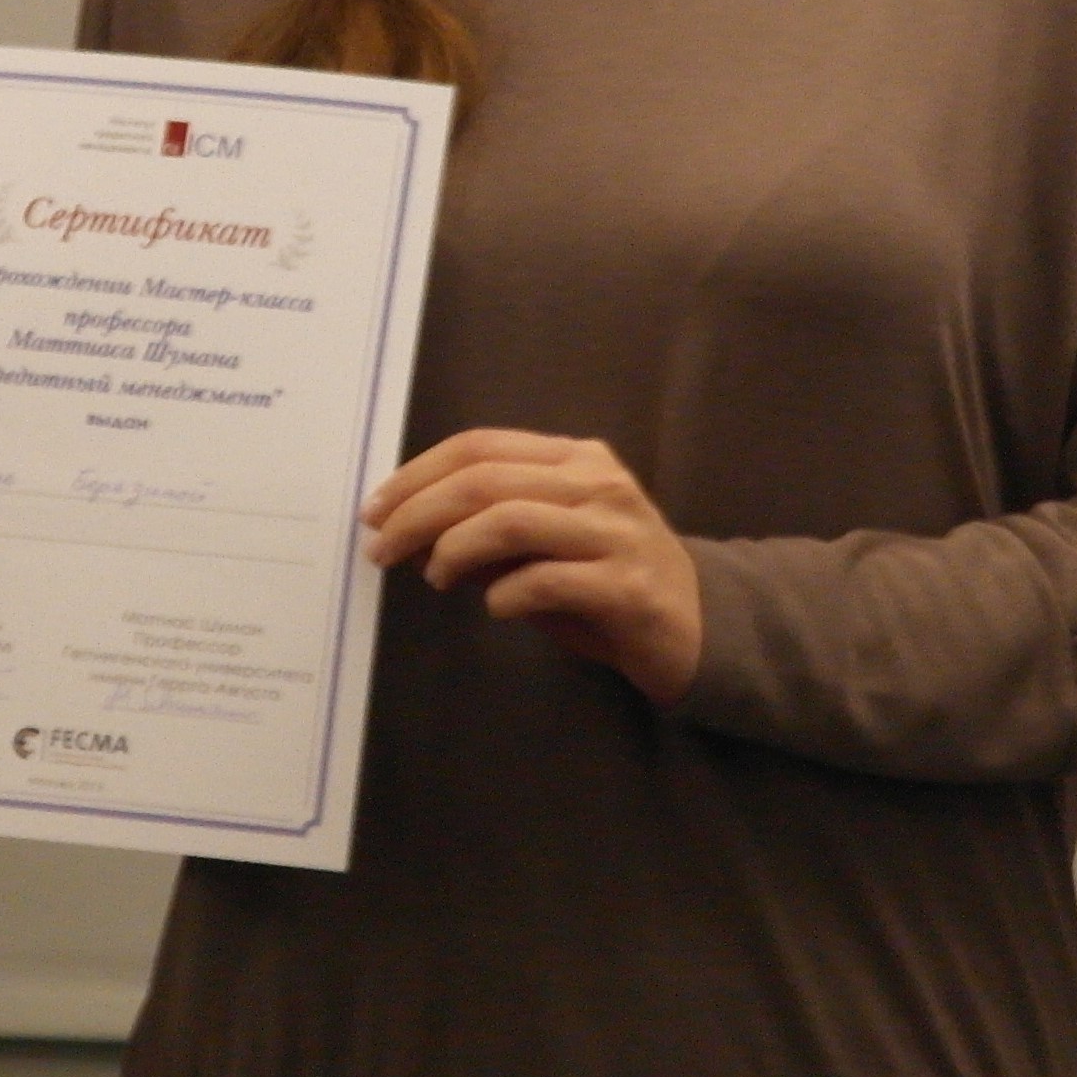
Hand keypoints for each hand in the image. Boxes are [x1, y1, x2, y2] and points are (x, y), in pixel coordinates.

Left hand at [363, 427, 701, 706]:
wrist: (701, 629)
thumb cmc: (608, 582)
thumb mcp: (545, 546)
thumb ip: (489, 530)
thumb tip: (411, 531)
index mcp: (576, 459)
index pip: (479, 447)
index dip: (417, 474)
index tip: (375, 509)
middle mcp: (598, 483)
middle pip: (484, 480)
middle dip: (417, 512)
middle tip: (380, 548)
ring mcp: (617, 531)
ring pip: (510, 520)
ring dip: (454, 550)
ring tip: (434, 576)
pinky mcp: (628, 586)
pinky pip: (546, 578)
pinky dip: (505, 593)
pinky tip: (494, 606)